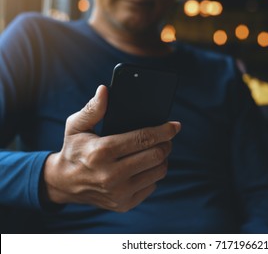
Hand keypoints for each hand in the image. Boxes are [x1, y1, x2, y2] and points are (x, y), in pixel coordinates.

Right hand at [42, 85, 180, 211]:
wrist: (64, 183)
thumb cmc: (74, 149)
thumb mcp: (76, 126)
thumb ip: (93, 109)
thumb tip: (105, 90)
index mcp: (101, 152)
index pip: (143, 139)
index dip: (163, 130)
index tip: (175, 126)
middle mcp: (111, 175)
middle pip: (156, 156)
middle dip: (166, 144)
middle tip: (166, 138)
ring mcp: (119, 193)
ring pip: (158, 172)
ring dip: (162, 159)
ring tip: (156, 150)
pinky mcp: (124, 205)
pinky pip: (152, 186)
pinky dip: (152, 174)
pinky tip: (144, 167)